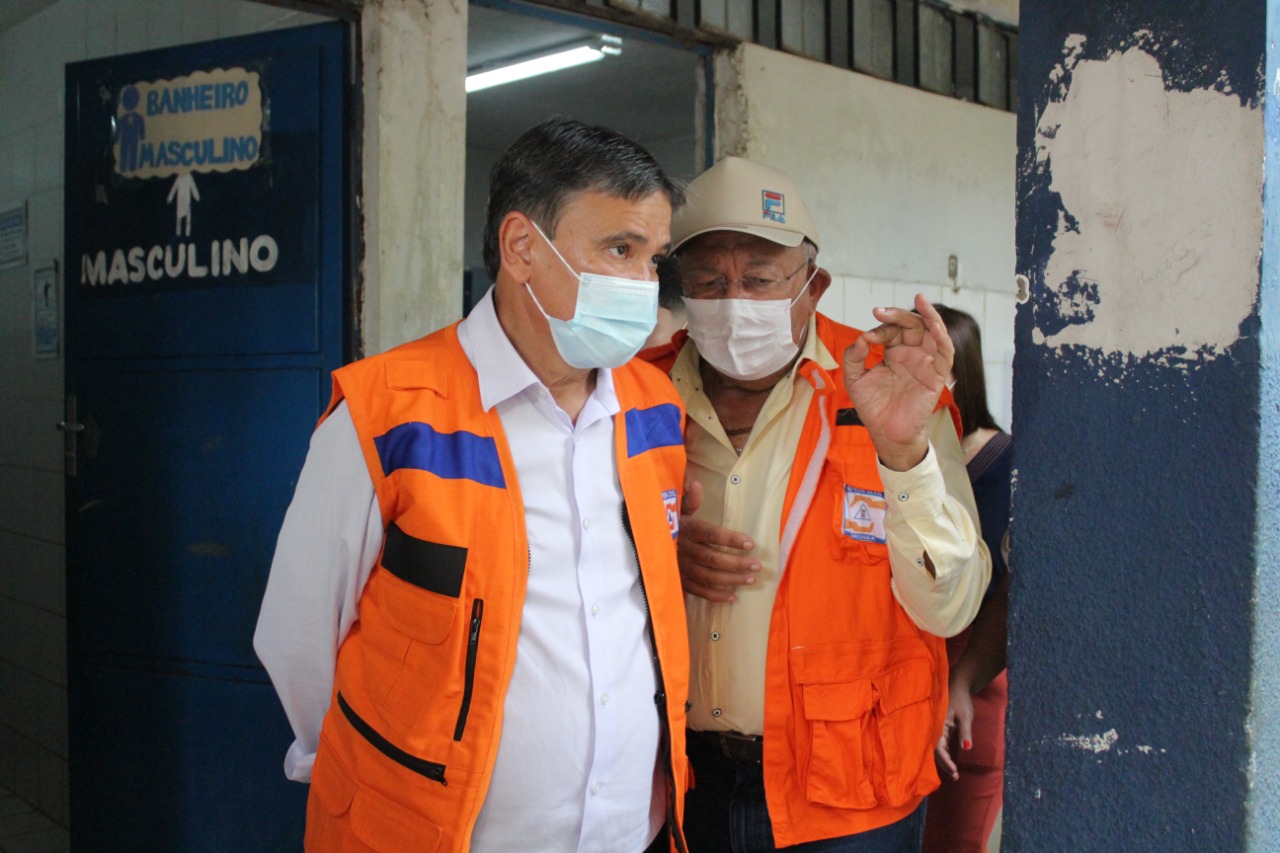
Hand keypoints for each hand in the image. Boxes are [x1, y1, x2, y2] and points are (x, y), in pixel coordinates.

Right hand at [677, 480, 759, 601]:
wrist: (644, 540)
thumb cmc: (667, 522)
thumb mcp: (675, 508)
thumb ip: (688, 499)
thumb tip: (696, 484)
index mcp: (685, 529)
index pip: (710, 534)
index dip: (730, 539)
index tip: (751, 543)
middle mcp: (682, 550)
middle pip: (712, 558)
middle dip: (736, 562)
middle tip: (757, 565)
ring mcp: (680, 568)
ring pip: (708, 576)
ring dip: (730, 579)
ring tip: (751, 579)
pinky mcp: (679, 581)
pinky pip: (698, 591)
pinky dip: (715, 596)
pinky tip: (733, 597)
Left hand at [842, 294, 953, 470]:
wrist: (886, 433)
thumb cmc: (873, 406)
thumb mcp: (855, 379)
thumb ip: (853, 357)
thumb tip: (862, 337)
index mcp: (894, 352)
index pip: (891, 330)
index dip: (880, 328)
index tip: (866, 339)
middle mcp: (912, 353)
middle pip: (912, 324)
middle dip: (898, 315)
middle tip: (880, 311)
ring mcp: (926, 363)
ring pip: (933, 331)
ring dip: (929, 315)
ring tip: (920, 300)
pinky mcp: (937, 375)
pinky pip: (946, 353)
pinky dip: (943, 337)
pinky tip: (935, 326)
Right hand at [934, 680, 975, 782]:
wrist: (959, 686)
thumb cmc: (961, 700)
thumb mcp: (965, 716)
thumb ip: (965, 732)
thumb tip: (966, 749)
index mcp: (938, 725)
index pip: (938, 747)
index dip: (944, 760)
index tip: (953, 771)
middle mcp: (936, 728)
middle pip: (937, 751)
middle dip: (944, 764)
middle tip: (955, 776)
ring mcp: (939, 729)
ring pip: (938, 749)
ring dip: (945, 761)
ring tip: (954, 774)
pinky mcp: (943, 729)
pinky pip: (942, 744)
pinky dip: (946, 754)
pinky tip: (951, 762)